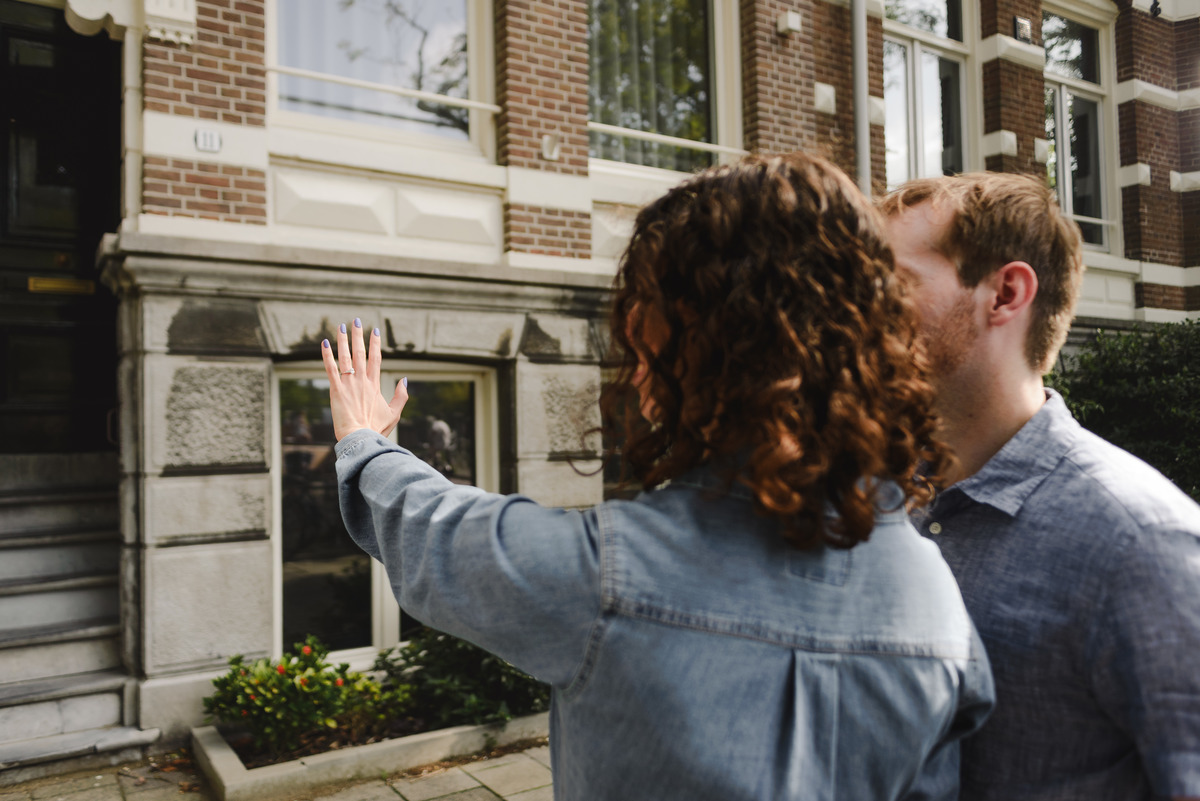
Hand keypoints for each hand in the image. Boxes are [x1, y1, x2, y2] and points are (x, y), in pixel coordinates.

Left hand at [321, 318, 408, 440]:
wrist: (360, 438)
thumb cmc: (376, 429)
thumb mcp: (394, 413)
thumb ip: (401, 396)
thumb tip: (405, 379)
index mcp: (375, 385)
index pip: (376, 358)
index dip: (375, 343)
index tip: (375, 330)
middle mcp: (362, 381)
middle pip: (360, 353)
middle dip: (358, 335)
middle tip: (356, 320)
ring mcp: (348, 384)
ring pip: (345, 357)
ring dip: (343, 340)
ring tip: (341, 326)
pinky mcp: (335, 390)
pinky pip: (330, 369)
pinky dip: (327, 356)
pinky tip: (324, 343)